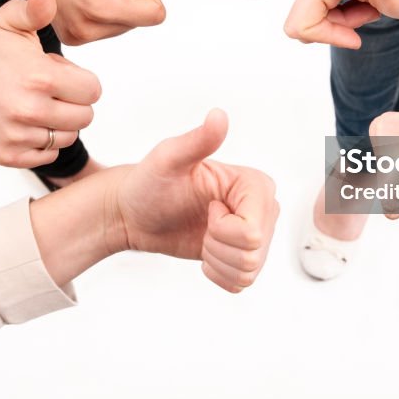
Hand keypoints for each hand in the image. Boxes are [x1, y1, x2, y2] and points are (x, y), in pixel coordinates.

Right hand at [0, 0, 102, 168]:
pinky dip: (43, 142)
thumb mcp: (10, 21)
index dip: (81, 81)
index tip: (61, 74)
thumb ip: (36, 9)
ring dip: (60, 123)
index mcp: (40, 78)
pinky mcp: (7, 155)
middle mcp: (30, 111)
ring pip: (68, 137)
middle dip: (74, 102)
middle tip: (49, 90)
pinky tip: (27, 122)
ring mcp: (17, 136)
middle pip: (85, 117)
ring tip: (37, 103)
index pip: (93, 91)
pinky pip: (48, 155)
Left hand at [110, 109, 279, 292]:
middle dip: (217, 246)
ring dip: (216, 260)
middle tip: (201, 223)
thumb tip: (218, 115)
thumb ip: (198, 140)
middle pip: (252, 253)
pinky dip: (217, 273)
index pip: (252, 230)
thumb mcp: (169, 158)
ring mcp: (256, 233)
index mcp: (255, 184)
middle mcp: (263, 208)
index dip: (222, 229)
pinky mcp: (243, 255)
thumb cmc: (149, 182)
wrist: (135, 212)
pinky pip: (241, 283)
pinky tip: (204, 251)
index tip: (206, 208)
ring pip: (247, 270)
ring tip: (202, 236)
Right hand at [284, 0, 398, 47]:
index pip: (301, 25)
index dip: (329, 37)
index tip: (358, 35)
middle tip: (368, 13)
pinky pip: (315, 12)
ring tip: (368, 8)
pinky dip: (339, 16)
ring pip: (309, 19)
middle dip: (335, 28)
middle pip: (302, 22)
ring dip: (340, 23)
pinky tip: (361, 3)